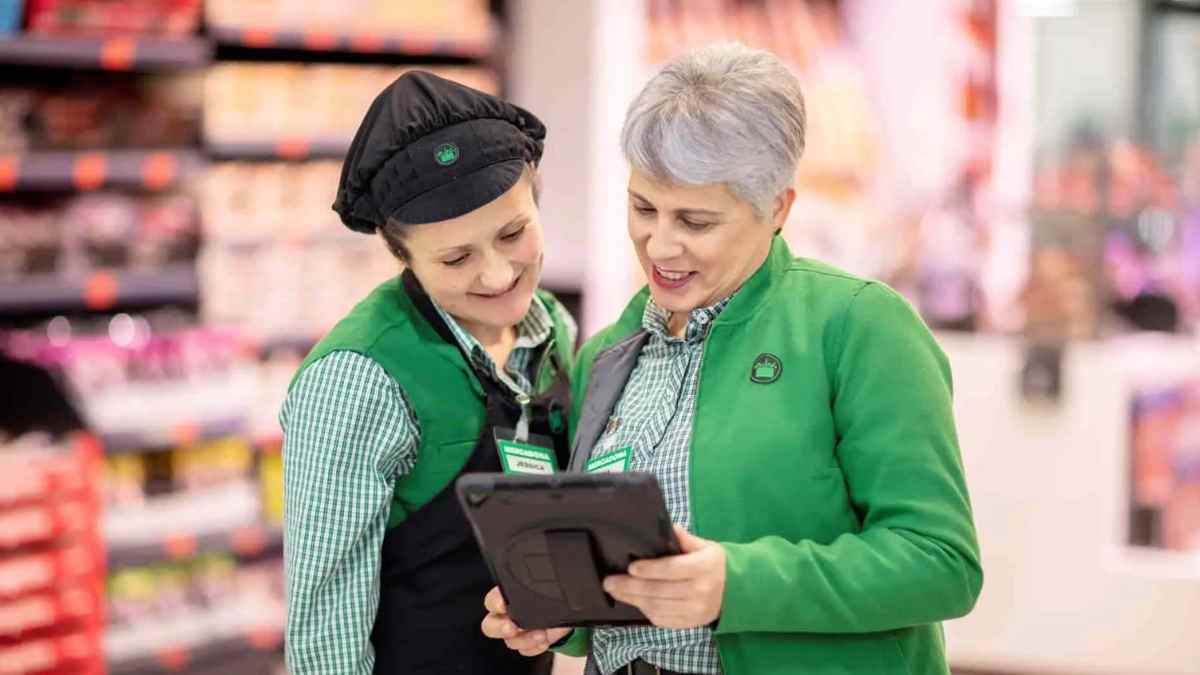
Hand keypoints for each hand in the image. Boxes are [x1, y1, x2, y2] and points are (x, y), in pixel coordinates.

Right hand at [481, 586, 570, 655]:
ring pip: (509, 641)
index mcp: (507, 596)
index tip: (502, 605)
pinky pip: (525, 650)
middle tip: (512, 628)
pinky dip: (535, 647)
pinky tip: (545, 640)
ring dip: (524, 640)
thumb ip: (542, 586)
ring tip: (542, 634)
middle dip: (500, 628)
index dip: (495, 603)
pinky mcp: (527, 643)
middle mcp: (507, 615)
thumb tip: (551, 577)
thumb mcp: (547, 587)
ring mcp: (516, 632)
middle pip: (490, 625)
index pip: (492, 600)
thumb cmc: (552, 592)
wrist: (563, 608)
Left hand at [603, 524, 725, 628]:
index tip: (630, 567)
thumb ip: (684, 538)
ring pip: (657, 607)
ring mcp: (694, 611)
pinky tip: (634, 601)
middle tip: (610, 582)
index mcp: (703, 568)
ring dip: (633, 600)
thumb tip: (666, 527)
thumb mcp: (705, 545)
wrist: (736, 592)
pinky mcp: (689, 623)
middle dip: (630, 587)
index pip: (671, 569)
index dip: (649, 569)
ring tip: (616, 591)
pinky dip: (645, 610)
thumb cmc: (714, 564)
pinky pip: (662, 619)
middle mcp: (699, 591)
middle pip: (659, 591)